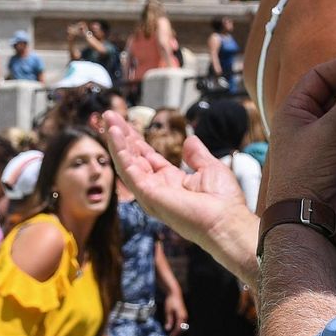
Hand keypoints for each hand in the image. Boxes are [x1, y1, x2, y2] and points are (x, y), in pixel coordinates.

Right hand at [102, 110, 250, 256]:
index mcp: (170, 181)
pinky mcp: (147, 194)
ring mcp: (150, 192)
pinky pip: (129, 171)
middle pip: (133, 157)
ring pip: (126, 163)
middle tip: (110, 116)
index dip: (136, 140)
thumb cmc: (223, 201)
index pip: (147, 157)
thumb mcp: (210, 168)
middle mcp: (157, 186)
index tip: (126, 124)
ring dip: (116, 141)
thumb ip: (196, 155)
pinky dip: (120, 152)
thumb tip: (190, 140)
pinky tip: (115, 135)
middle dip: (121, 137)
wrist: (226, 220)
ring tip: (109, 119)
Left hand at [163, 290, 187, 335]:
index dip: (174, 334)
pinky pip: (181, 324)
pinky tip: (173, 329)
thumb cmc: (171, 301)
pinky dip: (178, 327)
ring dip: (177, 331)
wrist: (175, 294)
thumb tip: (168, 329)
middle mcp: (184, 317)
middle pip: (181, 329)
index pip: (178, 329)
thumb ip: (169, 320)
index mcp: (181, 317)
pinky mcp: (183, 315)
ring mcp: (184, 316)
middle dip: (176, 334)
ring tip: (171, 335)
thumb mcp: (168, 311)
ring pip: (182, 327)